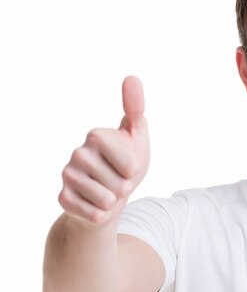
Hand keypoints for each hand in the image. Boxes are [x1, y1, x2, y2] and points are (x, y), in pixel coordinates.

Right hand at [58, 76, 149, 224]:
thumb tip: (132, 77)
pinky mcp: (63, 198)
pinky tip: (96, 205)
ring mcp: (68, 176)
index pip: (129, 164)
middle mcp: (78, 153)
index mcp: (96, 136)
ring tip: (108, 191)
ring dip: (115, 202)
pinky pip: (95, 215)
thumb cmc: (126, 163)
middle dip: (126, 187)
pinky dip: (103, 215)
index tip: (129, 165)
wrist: (108, 195)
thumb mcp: (137, 136)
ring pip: (107, 201)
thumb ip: (135, 108)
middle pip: (120, 184)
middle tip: (118, 180)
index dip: (134, 170)